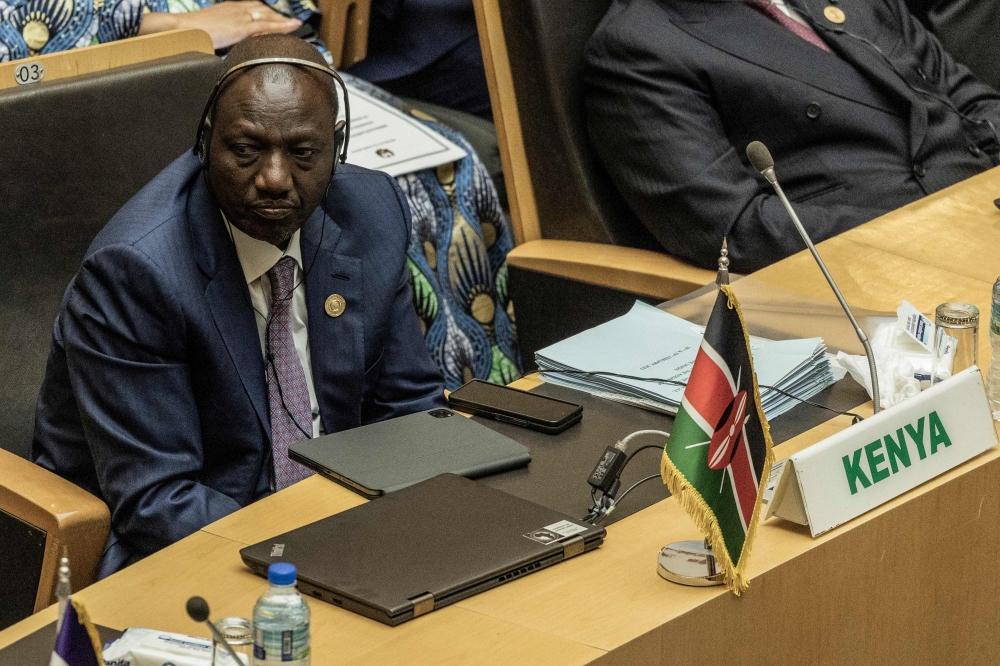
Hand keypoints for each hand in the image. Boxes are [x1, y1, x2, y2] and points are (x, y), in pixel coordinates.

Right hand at [140, 2, 301, 49]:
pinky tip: (293, 27)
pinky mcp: (241, 27)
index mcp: (230, 7)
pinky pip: (266, 26)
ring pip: (268, 16)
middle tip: (292, 20)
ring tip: (297, 24)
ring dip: (283, 20)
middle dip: (278, 14)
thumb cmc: (192, 32)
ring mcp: (240, 16)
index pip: (255, 6)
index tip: (280, 14)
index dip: (269, 10)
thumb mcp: (213, 28)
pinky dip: (282, 26)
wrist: (182, 29)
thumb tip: (229, 42)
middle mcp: (237, 8)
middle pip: (264, 9)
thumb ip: (225, 32)